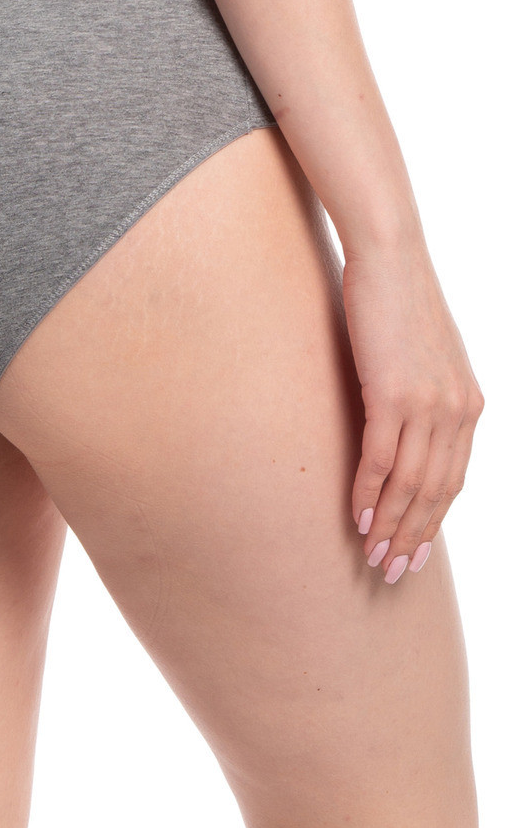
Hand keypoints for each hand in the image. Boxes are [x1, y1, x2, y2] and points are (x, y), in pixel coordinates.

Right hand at [341, 240, 484, 582]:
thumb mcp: (427, 355)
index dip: (433, 522)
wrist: (391, 257)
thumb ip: (428, 393)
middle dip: (412, 536)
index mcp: (470, 404)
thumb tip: (407, 423)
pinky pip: (381, 457)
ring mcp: (428, 403)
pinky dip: (369, 492)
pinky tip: (358, 515)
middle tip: (390, 571)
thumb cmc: (401, 300)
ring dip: (390, 525)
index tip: (413, 551)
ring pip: (410, 483)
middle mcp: (458, 410)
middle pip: (436, 491)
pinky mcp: (392, 393)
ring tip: (371, 555)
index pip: (454, 479)